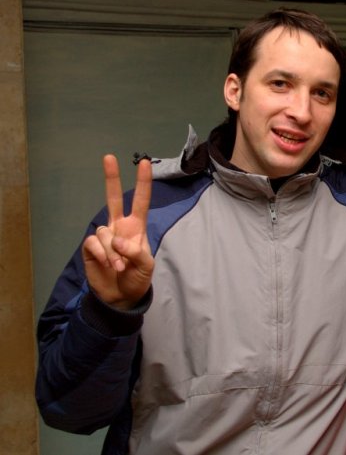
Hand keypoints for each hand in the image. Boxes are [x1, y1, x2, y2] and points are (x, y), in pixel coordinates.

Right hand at [81, 155, 153, 309]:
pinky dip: (102, 255)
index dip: (143, 183)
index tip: (145, 163)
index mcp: (137, 228)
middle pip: (113, 198)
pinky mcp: (90, 247)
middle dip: (111, 177)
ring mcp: (104, 236)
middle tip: (109, 157)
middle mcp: (119, 227)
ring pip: (105, 232)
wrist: (120, 297)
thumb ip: (136, 252)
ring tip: (120, 267)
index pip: (141, 201)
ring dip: (113, 252)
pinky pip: (94, 243)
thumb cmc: (137, 278)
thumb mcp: (146, 266)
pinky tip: (108, 265)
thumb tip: (118, 240)